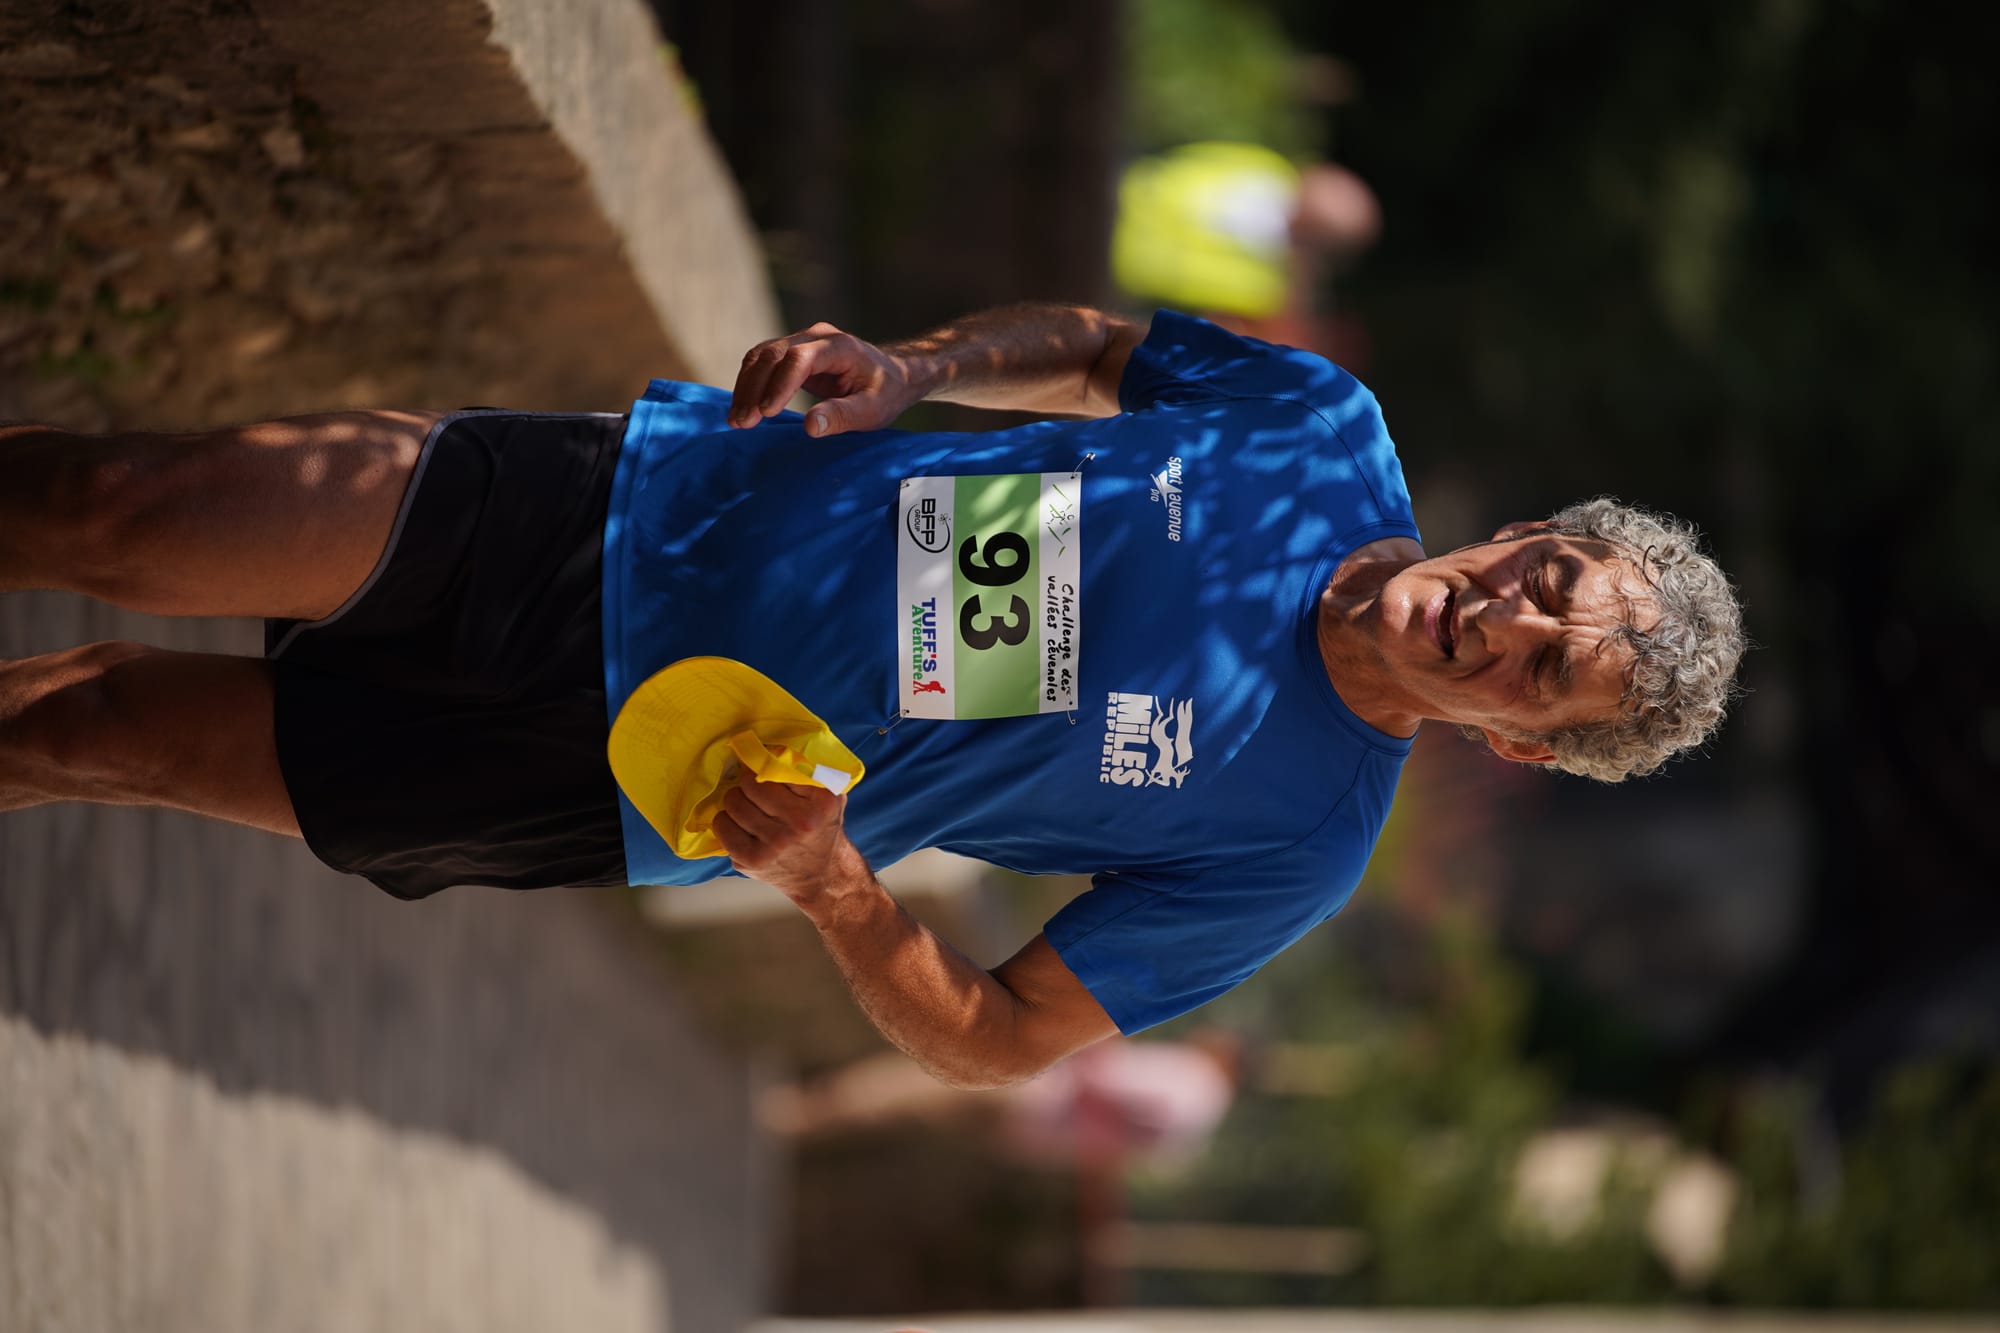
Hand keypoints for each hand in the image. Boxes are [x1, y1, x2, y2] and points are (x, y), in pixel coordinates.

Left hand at [710, 769, 864, 913]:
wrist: (823, 876)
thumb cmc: (822, 829)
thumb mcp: (831, 795)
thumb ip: (810, 770)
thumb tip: (773, 746)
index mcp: (822, 802)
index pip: (778, 766)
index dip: (767, 764)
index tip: (765, 768)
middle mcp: (800, 823)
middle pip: (751, 783)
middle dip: (748, 782)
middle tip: (753, 788)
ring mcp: (775, 844)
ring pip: (734, 802)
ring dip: (736, 800)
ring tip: (747, 806)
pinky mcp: (752, 859)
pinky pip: (722, 826)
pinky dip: (725, 820)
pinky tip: (738, 823)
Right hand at [728, 322, 921, 436]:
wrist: (891, 375)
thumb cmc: (885, 392)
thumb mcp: (872, 410)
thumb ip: (842, 416)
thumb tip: (810, 426)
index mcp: (838, 346)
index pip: (799, 359)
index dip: (779, 385)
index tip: (766, 413)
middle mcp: (815, 336)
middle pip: (772, 354)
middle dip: (754, 389)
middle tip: (742, 423)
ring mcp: (801, 341)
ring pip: (761, 356)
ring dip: (745, 387)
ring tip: (736, 420)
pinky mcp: (791, 353)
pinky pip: (761, 362)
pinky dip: (749, 384)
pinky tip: (742, 408)